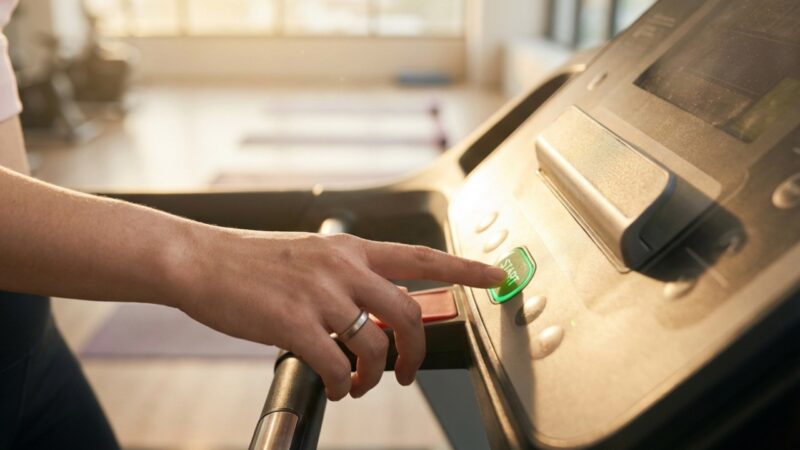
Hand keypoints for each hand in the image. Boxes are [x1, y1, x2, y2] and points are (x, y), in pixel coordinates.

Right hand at [172, 227, 505, 399]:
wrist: (201, 261)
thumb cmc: (252, 263)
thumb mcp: (310, 257)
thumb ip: (347, 279)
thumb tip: (376, 316)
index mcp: (350, 249)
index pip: (420, 255)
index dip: (464, 269)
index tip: (496, 276)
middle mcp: (343, 267)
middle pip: (407, 313)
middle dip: (416, 352)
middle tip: (406, 374)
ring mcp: (320, 294)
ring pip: (376, 344)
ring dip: (374, 375)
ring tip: (360, 385)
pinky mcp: (295, 323)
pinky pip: (339, 365)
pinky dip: (344, 384)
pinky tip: (336, 384)